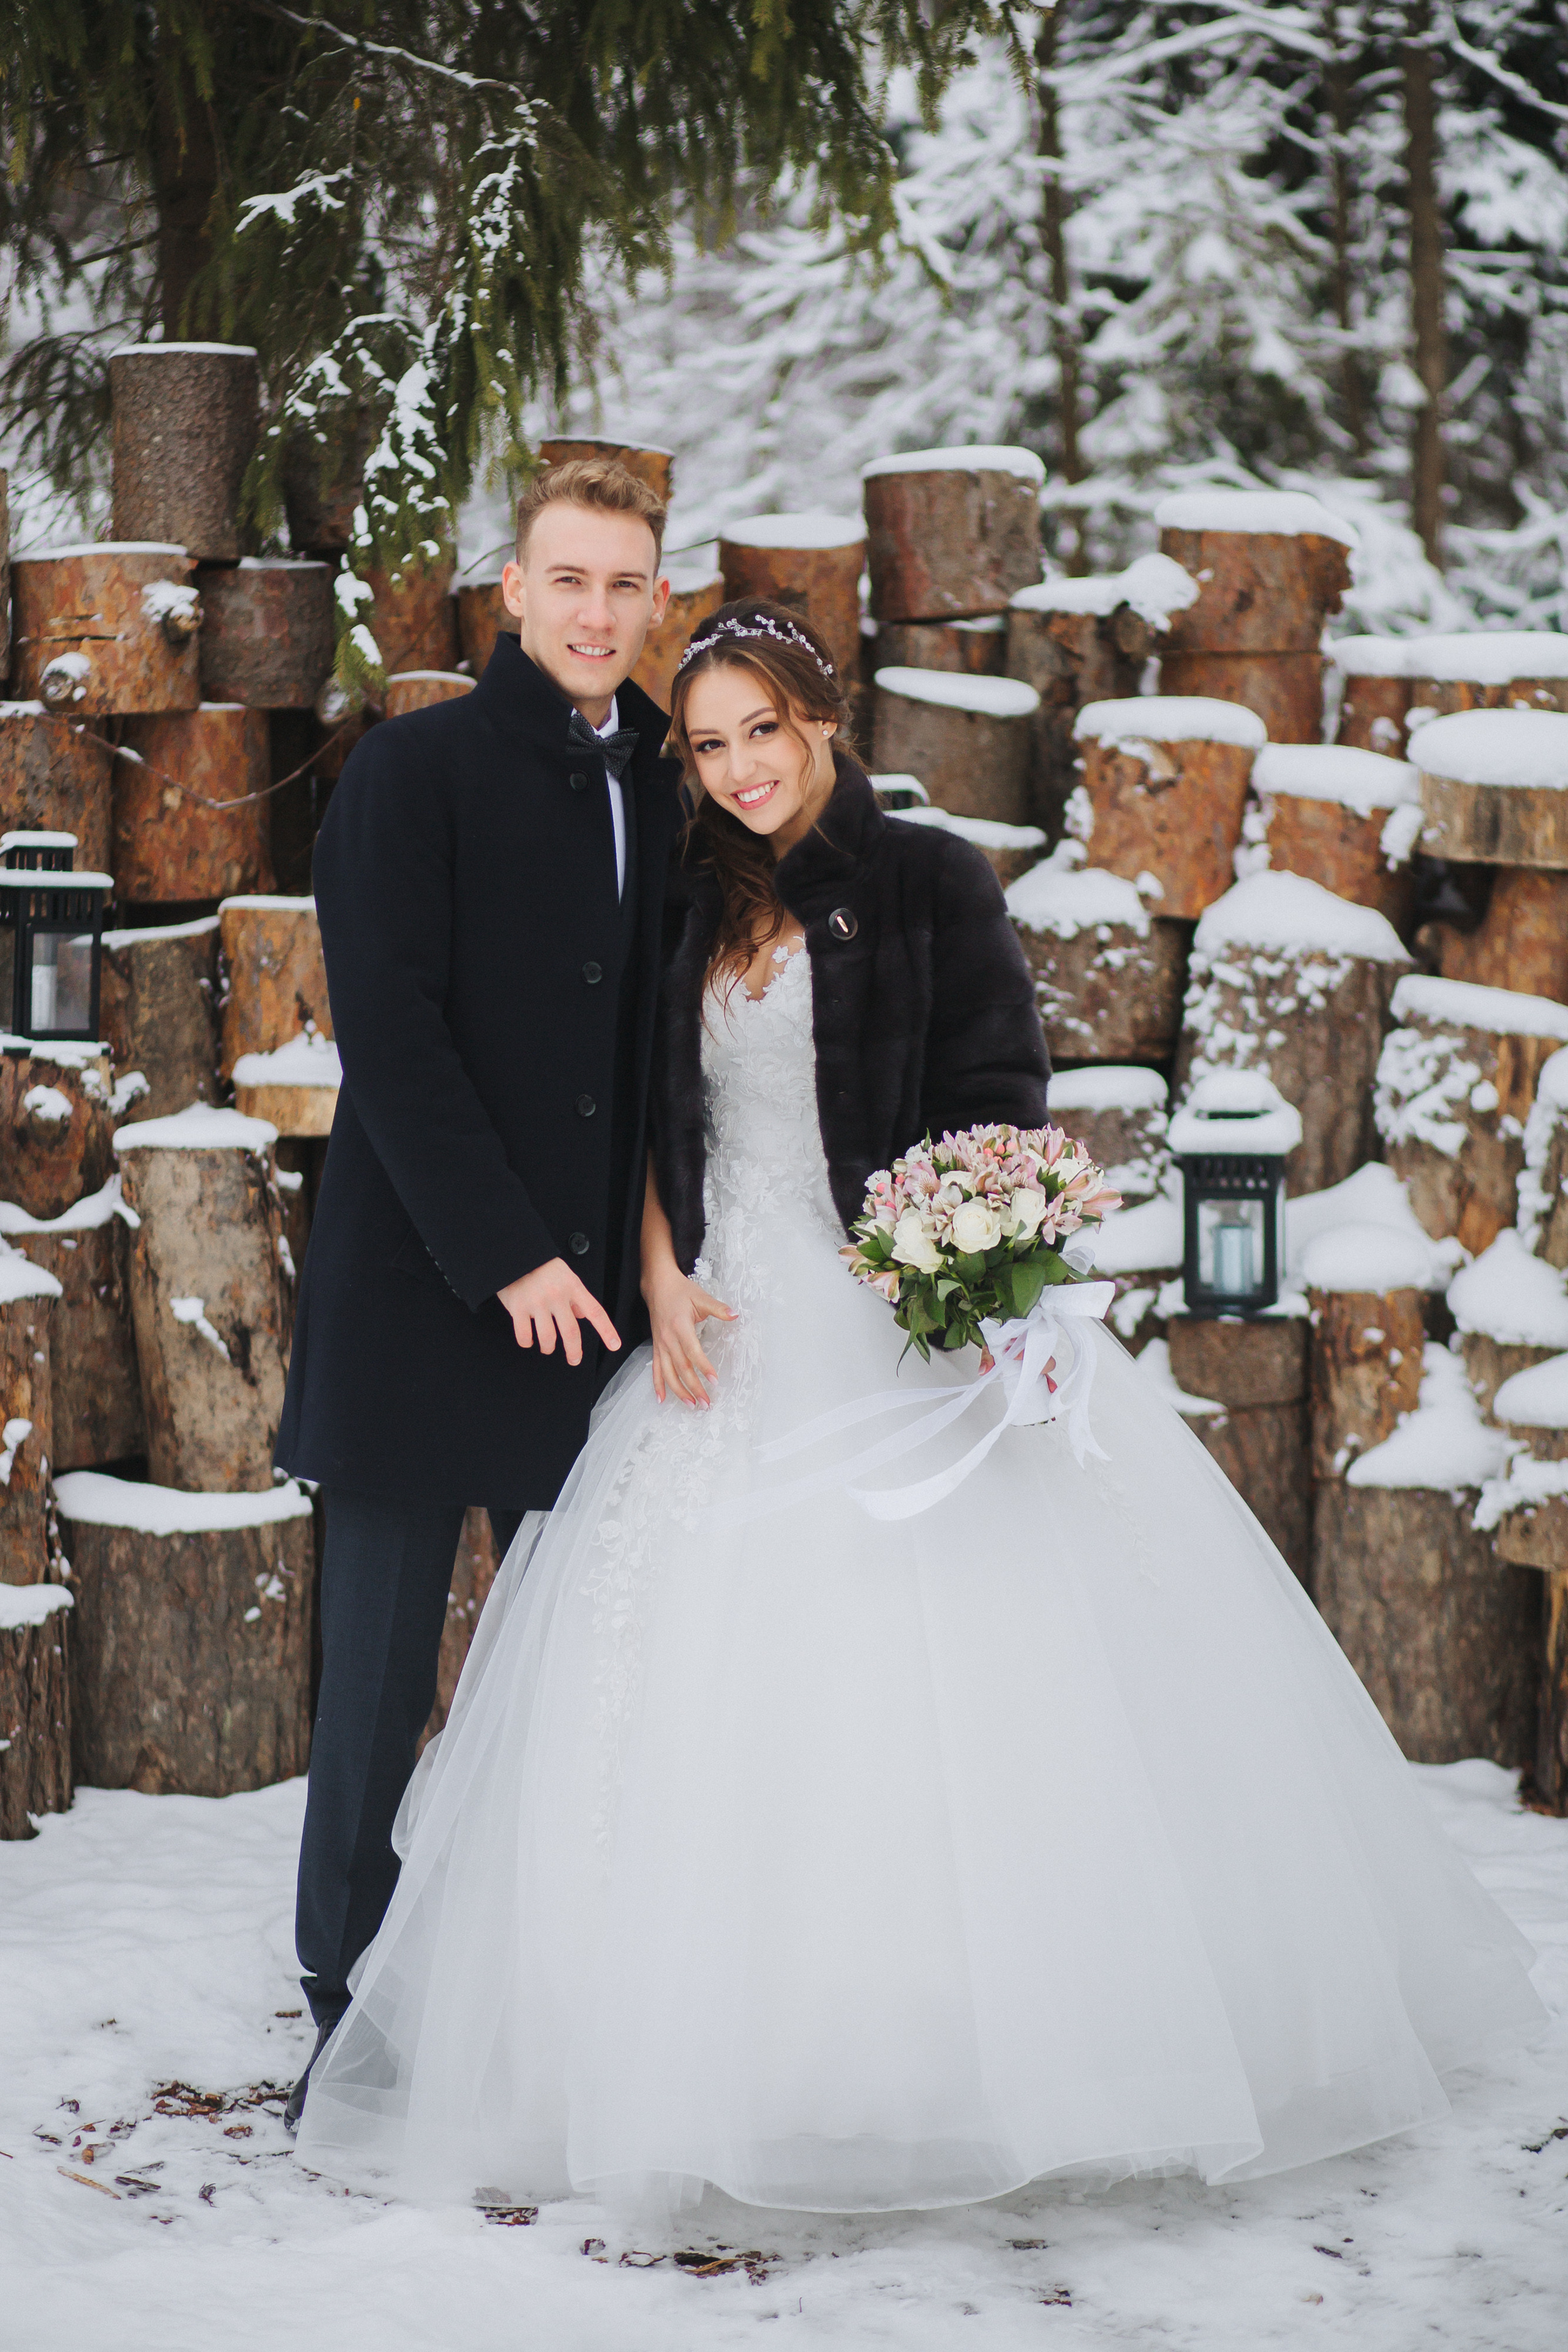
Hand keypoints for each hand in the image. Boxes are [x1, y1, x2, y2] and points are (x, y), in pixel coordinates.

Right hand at [498, 1259, 620, 1366]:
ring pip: (548, 1338)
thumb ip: (575, 1297)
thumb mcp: (566, 1276)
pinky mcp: (518, 1308)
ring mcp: (537, 1302)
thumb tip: (582, 1316)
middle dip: (574, 1351)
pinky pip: (525, 1336)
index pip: (595, 1312)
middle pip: (571, 1332)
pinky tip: (529, 1340)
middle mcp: (557, 1295)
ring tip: (547, 1348)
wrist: (514, 1254)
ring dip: (548, 1348)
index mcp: (573, 1286)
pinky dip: (527, 1342)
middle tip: (574, 1359)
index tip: (614, 1345)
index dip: (606, 1331)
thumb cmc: (541, 1266)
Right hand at [644, 1259, 736, 1406]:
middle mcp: (668, 1339)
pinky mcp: (656, 1347)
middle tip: (706, 1402)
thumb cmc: (681, 1292)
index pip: (693, 1352)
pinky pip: (656, 1369)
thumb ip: (718, 1308)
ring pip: (668, 1373)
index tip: (714, 1381)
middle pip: (682, 1368)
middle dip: (694, 1387)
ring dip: (679, 1391)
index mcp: (680, 1326)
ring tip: (691, 1405)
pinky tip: (662, 1399)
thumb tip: (736, 1314)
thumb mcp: (701, 1297)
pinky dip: (658, 1385)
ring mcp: (661, 1345)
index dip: (704, 1367)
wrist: (658, 1286)